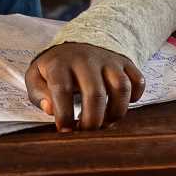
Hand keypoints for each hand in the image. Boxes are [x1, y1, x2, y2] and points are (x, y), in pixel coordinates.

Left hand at [25, 42, 144, 131]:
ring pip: (121, 87)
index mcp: (60, 63)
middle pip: (95, 93)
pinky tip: (121, 105)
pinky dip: (135, 98)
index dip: (64, 114)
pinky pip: (138, 81)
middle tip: (87, 132)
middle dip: (92, 121)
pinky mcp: (125, 62)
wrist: (77, 43)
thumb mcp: (36, 76)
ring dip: (116, 112)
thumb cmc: (56, 68)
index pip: (62, 89)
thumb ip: (38, 93)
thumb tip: (50, 108)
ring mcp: (108, 60)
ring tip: (106, 123)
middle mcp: (86, 59)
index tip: (65, 130)